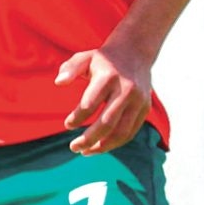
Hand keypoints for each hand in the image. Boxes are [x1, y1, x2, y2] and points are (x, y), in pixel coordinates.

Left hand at [56, 35, 154, 155]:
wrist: (135, 53)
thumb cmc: (103, 60)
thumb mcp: (84, 57)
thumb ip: (70, 68)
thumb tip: (58, 83)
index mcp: (108, 77)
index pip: (89, 104)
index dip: (76, 118)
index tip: (68, 125)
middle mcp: (126, 90)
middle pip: (107, 123)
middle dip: (88, 139)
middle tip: (73, 147)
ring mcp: (138, 101)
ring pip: (121, 132)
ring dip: (103, 146)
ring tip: (85, 152)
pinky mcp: (145, 109)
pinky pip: (130, 132)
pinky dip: (115, 143)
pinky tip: (100, 147)